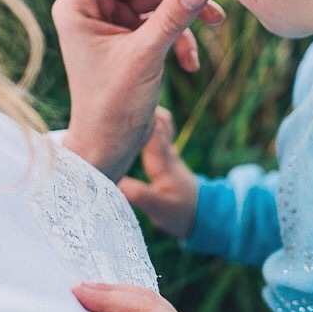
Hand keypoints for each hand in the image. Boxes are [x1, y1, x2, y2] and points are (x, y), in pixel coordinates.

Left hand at [52, 0, 224, 180]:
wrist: (110, 147)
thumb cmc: (112, 105)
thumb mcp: (144, 57)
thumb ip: (172, 18)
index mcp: (78, 5)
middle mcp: (94, 7)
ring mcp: (115, 21)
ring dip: (187, 7)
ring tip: (217, 20)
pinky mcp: (134, 37)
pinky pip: (163, 19)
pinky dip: (182, 35)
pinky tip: (191, 63)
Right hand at [117, 108, 199, 237]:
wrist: (199, 212)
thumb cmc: (180, 212)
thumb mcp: (160, 209)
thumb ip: (140, 195)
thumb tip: (115, 182)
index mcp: (162, 161)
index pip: (151, 131)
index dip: (137, 116)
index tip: (117, 106)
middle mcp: (165, 151)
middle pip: (156, 119)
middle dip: (138, 107)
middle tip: (114, 99)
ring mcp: (166, 150)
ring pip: (157, 121)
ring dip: (142, 112)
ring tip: (117, 107)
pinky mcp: (164, 153)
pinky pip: (155, 130)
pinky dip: (144, 123)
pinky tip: (126, 123)